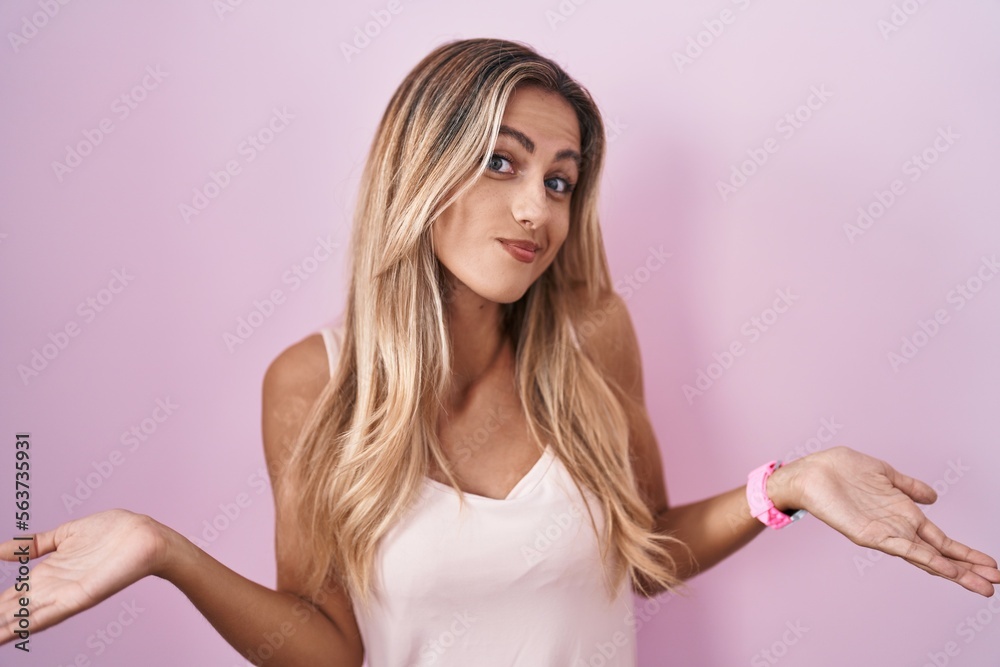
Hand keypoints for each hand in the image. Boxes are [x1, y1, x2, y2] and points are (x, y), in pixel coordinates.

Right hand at [0, 509, 167, 643]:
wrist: (145, 535)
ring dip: (2, 628)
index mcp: (48, 572)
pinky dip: (25, 625)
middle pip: (13, 610)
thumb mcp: (65, 534)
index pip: (11, 596)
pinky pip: (47, 615)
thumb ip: (34, 545)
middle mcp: (53, 587)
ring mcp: (65, 594)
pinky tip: (6, 633)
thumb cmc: (113, 531)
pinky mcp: (79, 598)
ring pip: (23, 617)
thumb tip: (1, 549)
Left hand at [773, 446, 999, 596]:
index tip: (991, 566)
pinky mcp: (869, 534)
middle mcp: (898, 528)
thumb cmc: (842, 470)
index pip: (941, 540)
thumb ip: (910, 487)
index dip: (965, 554)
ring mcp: (885, 533)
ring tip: (979, 585)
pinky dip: (924, 558)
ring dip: (953, 571)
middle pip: (939, 554)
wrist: (811, 471)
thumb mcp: (884, 474)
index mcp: (904, 515)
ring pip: (926, 557)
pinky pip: (901, 549)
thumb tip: (934, 497)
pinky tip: (944, 568)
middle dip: (967, 569)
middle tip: (995, 585)